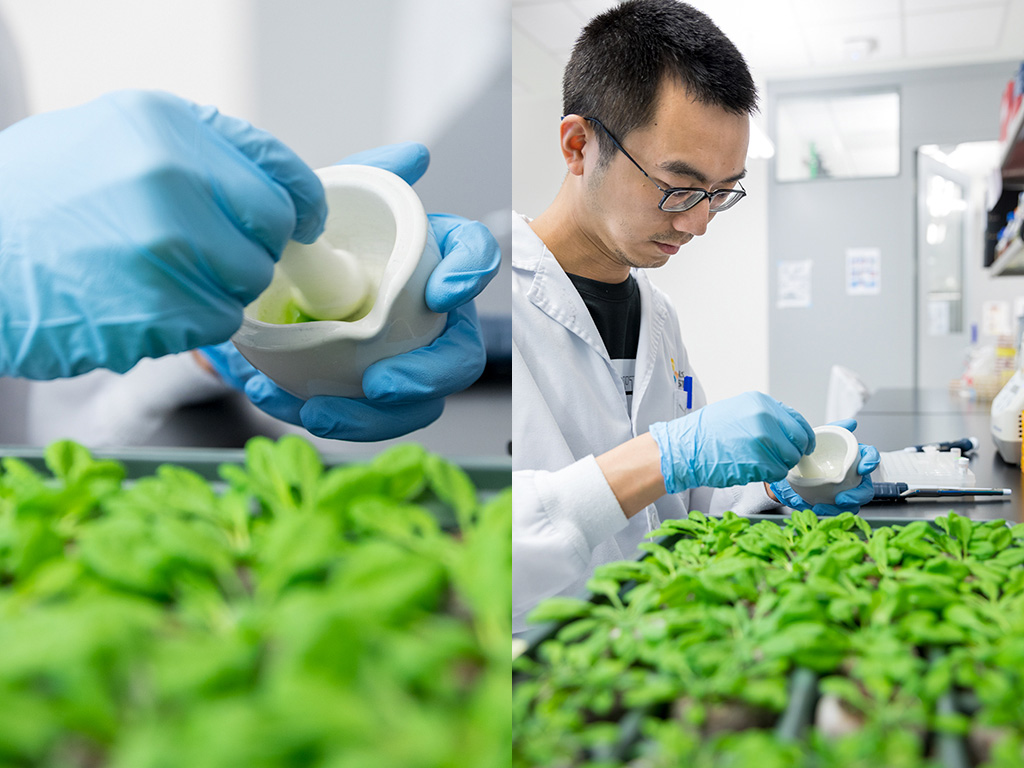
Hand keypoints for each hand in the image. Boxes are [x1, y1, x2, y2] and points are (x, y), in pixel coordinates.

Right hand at [0, 90, 324, 378]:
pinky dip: (189, 321)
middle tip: (208, 251)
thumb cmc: (39, 196)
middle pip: (271, 235)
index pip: (280, 172)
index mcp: (167, 127)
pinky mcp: (158, 314)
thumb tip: (276, 186)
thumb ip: (202, 150)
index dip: (302, 203)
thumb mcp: (118, 133)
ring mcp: (167, 252)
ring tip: (158, 274)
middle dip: (251, 248)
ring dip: (217, 288)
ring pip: (245, 287)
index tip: (305, 220)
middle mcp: (172, 182)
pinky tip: (141, 301)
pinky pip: (212, 326)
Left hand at [201, 142, 500, 440]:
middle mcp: (432, 319)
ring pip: (415, 406)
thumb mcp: (344, 198)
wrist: (273, 274)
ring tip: (317, 414)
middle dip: (427, 377)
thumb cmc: (326, 239)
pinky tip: (271, 396)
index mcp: (437, 262)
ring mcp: (404, 362)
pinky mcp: (364, 397)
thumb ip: (377, 171)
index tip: (439, 293)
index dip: (467, 277)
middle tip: (380, 384)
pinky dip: (316, 415)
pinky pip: (359, 420)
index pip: (473, 261)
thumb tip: (414, 156)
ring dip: (372, 419)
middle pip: (458, 357)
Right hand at [650, 391, 815, 492]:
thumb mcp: (737, 409)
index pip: (798, 421)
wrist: (684, 448)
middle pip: (798, 442)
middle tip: (782, 458)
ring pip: (789, 460)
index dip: (803, 436)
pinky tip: (752, 469)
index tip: (804, 445)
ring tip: (759, 463)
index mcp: (761, 403)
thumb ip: (764, 416)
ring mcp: (763, 441)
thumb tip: (785, 429)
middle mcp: (765, 419)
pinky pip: (776, 473)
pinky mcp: (758, 462)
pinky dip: (769, 475)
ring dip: (779, 465)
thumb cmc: (705, 432)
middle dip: (793, 453)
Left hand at [768, 419, 880, 515]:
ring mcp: (843, 492)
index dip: (871, 462)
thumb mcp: (821, 437)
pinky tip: (809, 508)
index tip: (863, 467)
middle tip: (842, 498)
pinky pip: (831, 511)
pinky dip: (820, 511)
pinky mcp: (830, 504)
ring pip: (851, 505)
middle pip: (865, 490)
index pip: (870, 458)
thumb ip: (836, 428)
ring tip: (822, 507)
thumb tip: (851, 423)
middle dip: (857, 496)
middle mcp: (852, 478)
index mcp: (854, 459)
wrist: (790, 467)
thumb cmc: (812, 453)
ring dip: (838, 509)